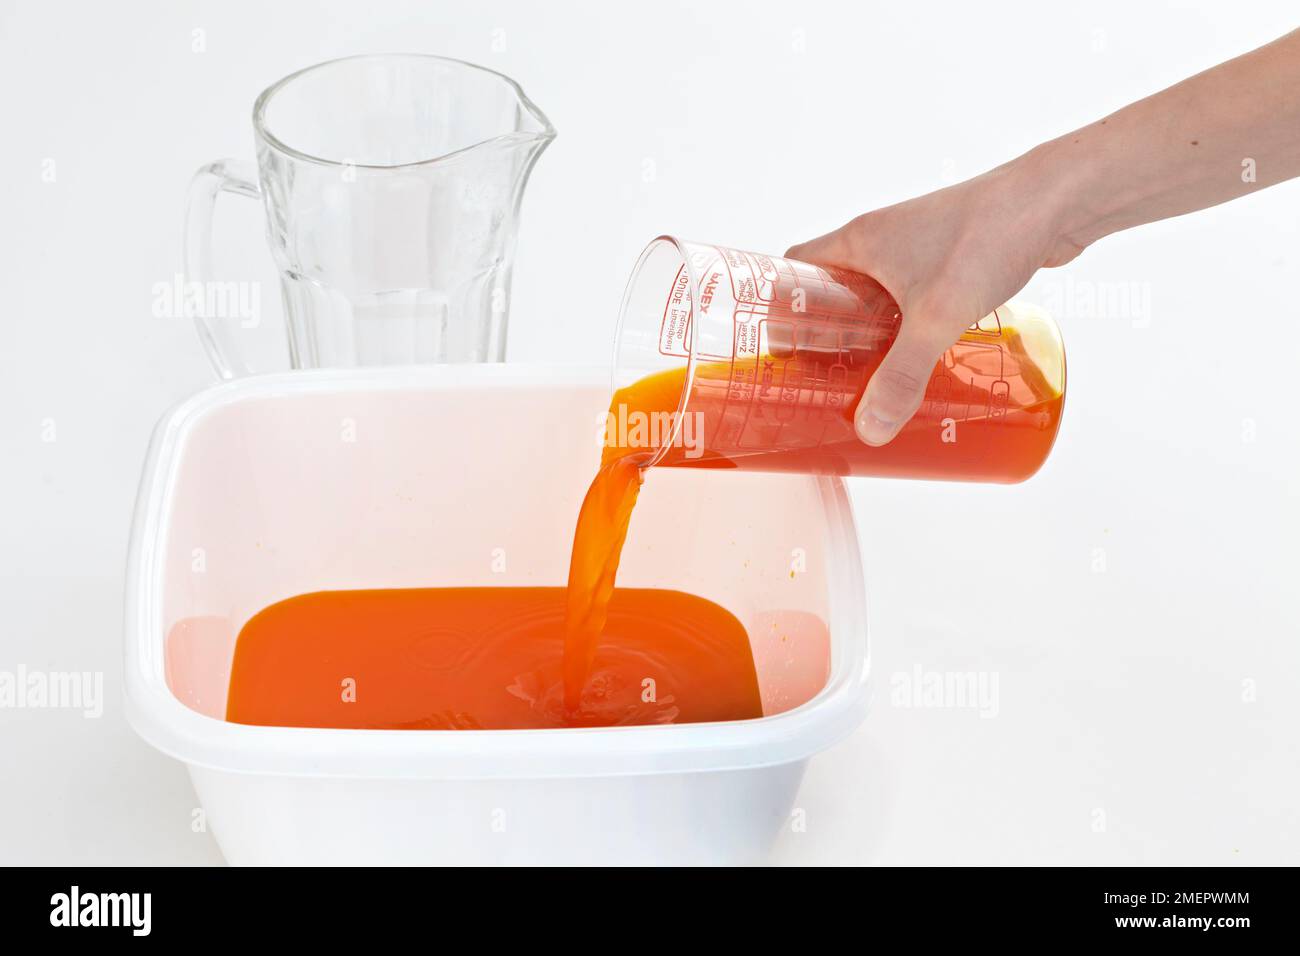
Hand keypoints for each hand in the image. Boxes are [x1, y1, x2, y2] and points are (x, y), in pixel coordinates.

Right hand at [787, 154, 1082, 445]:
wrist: (1057, 198)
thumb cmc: (987, 238)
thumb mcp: (935, 317)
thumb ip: (902, 376)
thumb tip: (870, 431)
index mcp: (858, 241)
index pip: (793, 269)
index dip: (781, 308)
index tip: (784, 352)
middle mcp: (881, 239)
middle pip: (833, 290)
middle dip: (828, 336)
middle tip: (826, 380)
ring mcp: (919, 247)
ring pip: (877, 296)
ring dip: (871, 334)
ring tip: (871, 380)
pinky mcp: (954, 258)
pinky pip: (915, 298)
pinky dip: (911, 327)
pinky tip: (925, 358)